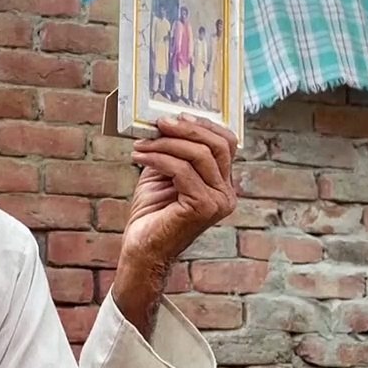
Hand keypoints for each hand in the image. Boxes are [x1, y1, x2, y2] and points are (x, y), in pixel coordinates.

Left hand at [113, 114, 237, 329]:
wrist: (142, 251)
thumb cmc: (152, 215)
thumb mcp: (163, 174)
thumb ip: (172, 151)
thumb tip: (166, 121)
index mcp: (223, 185)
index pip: (228, 143)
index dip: (204, 124)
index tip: (176, 116)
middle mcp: (227, 194)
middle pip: (219, 145)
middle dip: (187, 128)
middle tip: (159, 123)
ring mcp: (218, 202)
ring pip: (200, 155)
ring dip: (167, 142)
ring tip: (141, 143)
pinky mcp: (203, 208)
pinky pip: (182, 170)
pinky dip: (158, 157)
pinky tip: (139, 156)